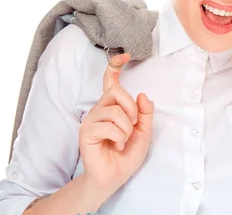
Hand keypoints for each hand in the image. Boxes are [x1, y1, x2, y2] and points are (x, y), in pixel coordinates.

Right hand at [79, 52, 153, 192]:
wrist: (114, 176)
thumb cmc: (126, 154)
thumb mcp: (143, 132)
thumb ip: (145, 114)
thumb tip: (142, 94)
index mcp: (112, 107)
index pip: (110, 81)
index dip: (115, 67)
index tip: (126, 56)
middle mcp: (99, 109)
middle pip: (116, 92)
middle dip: (131, 108)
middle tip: (133, 124)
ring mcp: (91, 120)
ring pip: (115, 111)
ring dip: (126, 128)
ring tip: (123, 140)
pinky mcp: (86, 132)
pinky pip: (108, 125)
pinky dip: (119, 136)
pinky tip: (116, 145)